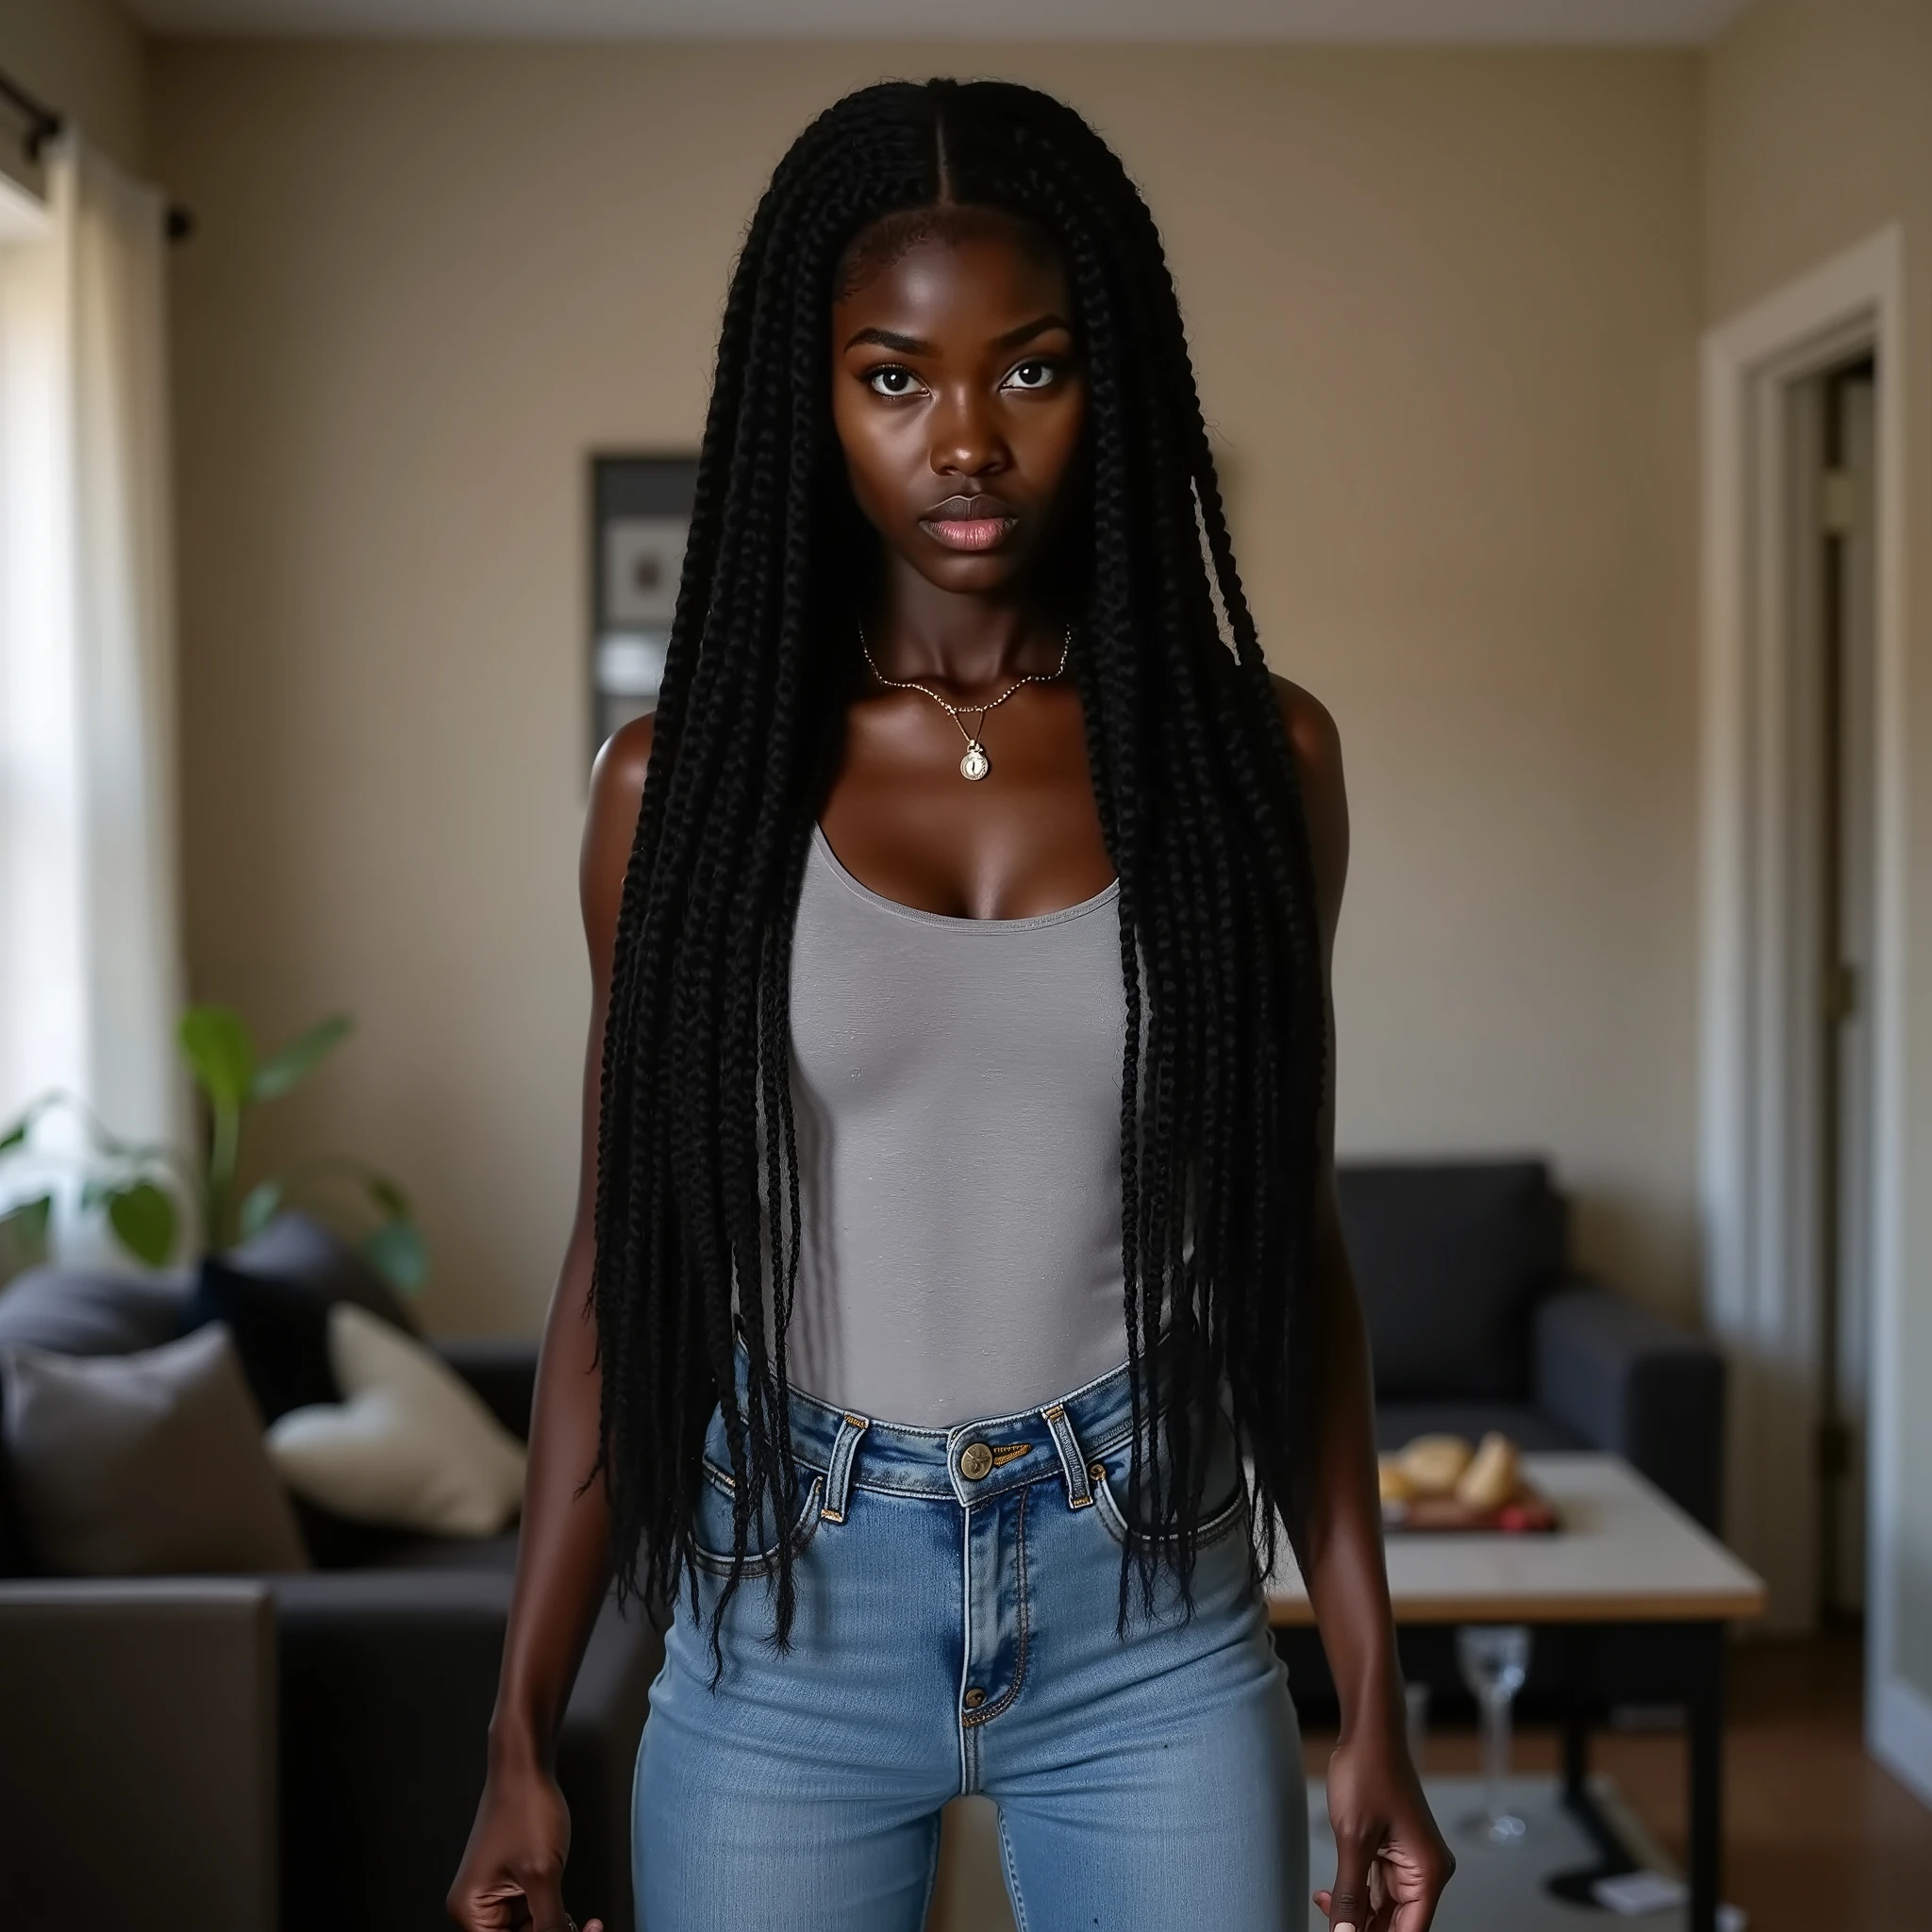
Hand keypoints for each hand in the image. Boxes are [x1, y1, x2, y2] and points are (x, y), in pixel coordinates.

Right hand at [447, 1756, 604, 1931]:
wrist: (527, 1765)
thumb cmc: (524, 1806)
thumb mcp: (542, 1874)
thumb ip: (550, 1923)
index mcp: (471, 1909)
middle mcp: (477, 1905)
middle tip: (586, 1930)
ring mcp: (495, 1893)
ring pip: (528, 1930)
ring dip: (557, 1929)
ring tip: (587, 1926)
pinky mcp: (512, 1881)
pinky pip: (532, 1913)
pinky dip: (554, 1916)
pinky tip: (575, 1917)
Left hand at [1314, 1720, 1453, 1931]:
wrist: (1367, 1731)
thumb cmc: (1369, 1771)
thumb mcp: (1353, 1839)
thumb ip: (1350, 1894)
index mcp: (1428, 1873)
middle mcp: (1425, 1870)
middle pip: (1398, 1923)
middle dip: (1362, 1929)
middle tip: (1331, 1927)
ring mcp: (1409, 1861)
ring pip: (1383, 1908)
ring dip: (1354, 1912)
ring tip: (1325, 1907)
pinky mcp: (1393, 1850)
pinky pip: (1376, 1886)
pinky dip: (1354, 1893)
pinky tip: (1329, 1896)